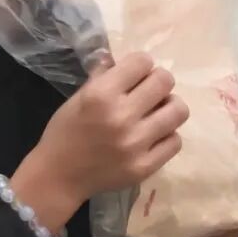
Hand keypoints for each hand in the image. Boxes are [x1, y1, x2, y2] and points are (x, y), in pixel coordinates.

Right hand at [12, 53, 188, 234]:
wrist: (58, 177)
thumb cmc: (64, 133)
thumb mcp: (76, 99)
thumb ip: (101, 77)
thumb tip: (119, 59)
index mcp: (100, 95)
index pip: (142, 62)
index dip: (139, 65)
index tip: (133, 75)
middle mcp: (121, 116)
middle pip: (165, 81)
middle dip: (157, 82)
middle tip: (147, 92)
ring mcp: (136, 143)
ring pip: (178, 110)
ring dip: (168, 107)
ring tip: (155, 113)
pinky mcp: (146, 166)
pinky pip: (175, 141)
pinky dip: (166, 135)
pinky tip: (152, 136)